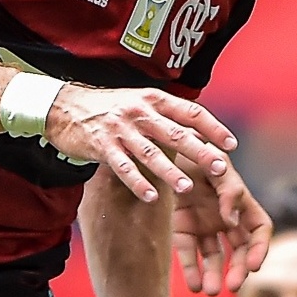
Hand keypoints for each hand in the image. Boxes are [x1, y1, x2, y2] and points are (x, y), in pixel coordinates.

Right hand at [46, 85, 237, 203]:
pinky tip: (151, 197)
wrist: (66, 106)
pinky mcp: (102, 146)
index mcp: (153, 99)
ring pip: (150, 153)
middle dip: (200, 151)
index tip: (231, 143)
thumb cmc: (110, 107)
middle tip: (220, 167)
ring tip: (186, 187)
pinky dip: (137, 182)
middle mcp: (139, 112)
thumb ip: (165, 115)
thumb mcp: (139, 102)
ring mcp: (120, 129)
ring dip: (169, 171)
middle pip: (175, 133)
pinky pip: (123, 167)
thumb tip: (200, 130)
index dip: (212, 127)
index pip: (190, 111)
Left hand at [173, 157, 271, 296]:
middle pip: (239, 249)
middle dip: (238, 269)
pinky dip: (191, 269)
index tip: (254, 266)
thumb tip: (231, 221)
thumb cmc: (196, 149)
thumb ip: (229, 190)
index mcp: (241, 201)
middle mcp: (225, 217)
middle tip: (233, 286)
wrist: (163, 146)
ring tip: (209, 292)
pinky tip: (192, 286)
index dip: (260, 248)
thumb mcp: (216, 163)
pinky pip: (188, 252)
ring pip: (213, 257)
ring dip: (213, 275)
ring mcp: (203, 223)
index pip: (259, 230)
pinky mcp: (181, 227)